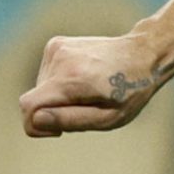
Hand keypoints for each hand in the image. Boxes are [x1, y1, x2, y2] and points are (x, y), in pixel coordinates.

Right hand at [19, 31, 173, 137]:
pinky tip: (85, 78)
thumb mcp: (110, 117)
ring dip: (59, 96)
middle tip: (88, 108)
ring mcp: (56, 48)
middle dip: (55, 110)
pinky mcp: (56, 43)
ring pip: (41, 87)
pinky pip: (47, 74)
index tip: (57, 130)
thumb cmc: (131, 91)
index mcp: (72, 79)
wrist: (145, 53)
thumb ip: (71, 120)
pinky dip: (61, 83)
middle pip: (36, 98)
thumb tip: (36, 120)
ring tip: (89, 92)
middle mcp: (60, 59)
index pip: (29, 106)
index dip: (35, 125)